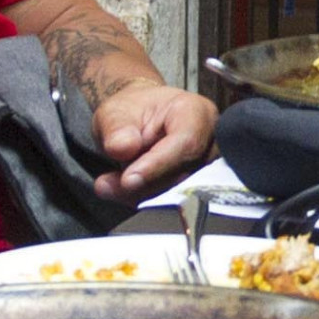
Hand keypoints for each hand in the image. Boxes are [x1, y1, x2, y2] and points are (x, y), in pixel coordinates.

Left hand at [87, 83, 216, 199]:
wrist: (137, 124)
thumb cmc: (132, 114)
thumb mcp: (115, 112)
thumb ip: (117, 128)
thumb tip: (122, 148)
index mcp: (197, 112)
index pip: (187, 143)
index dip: (158, 164)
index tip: (128, 179)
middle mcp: (210, 143)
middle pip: (185, 175)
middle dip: (145, 186)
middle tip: (108, 185)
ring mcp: (207, 169)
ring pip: (179, 195)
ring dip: (140, 196)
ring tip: (109, 185)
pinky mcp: (197, 190)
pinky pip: (173, 205)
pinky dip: (142, 202)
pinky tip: (120, 191)